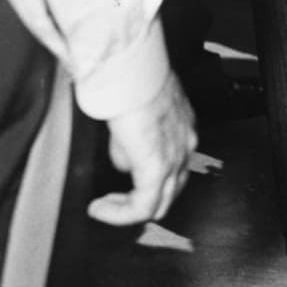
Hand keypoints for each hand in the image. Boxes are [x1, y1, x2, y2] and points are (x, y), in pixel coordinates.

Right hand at [88, 71, 195, 225]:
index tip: (123, 187)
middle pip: (170, 190)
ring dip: (127, 210)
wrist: (132, 72)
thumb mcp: (136, 114)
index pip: (174, 167)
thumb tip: (126, 162)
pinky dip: (119, 213)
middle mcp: (186, 144)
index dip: (149, 182)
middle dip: (139, 202)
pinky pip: (142, 206)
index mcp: (184, 127)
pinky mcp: (158, 167)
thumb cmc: (130, 81)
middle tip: (111, 203)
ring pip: (158, 203)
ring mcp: (176, 157)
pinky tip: (99, 209)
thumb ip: (135, 140)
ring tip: (103, 207)